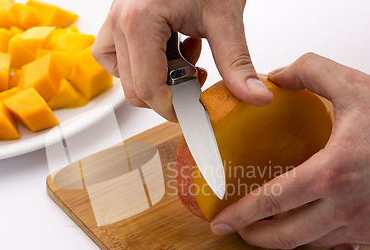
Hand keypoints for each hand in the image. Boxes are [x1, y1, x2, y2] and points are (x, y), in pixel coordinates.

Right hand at [92, 0, 272, 120]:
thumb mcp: (224, 17)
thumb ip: (237, 62)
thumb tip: (253, 97)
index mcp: (140, 21)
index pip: (148, 88)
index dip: (174, 109)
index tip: (195, 111)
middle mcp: (120, 21)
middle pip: (134, 89)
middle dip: (168, 94)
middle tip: (196, 79)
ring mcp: (115, 20)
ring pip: (123, 76)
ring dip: (155, 78)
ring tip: (183, 57)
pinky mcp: (119, 19)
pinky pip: (116, 57)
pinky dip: (141, 63)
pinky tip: (169, 49)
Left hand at [211, 53, 369, 249]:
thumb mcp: (353, 84)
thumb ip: (309, 72)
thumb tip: (277, 76)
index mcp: (331, 171)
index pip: (272, 200)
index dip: (241, 215)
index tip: (221, 224)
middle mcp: (347, 205)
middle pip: (287, 235)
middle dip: (256, 235)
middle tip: (241, 230)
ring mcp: (368, 224)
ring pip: (315, 246)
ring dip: (289, 242)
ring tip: (275, 230)